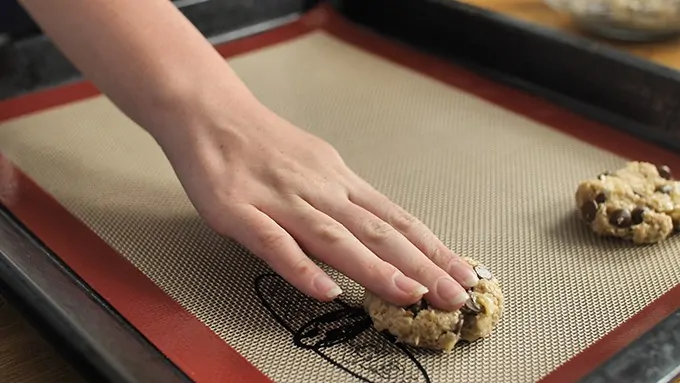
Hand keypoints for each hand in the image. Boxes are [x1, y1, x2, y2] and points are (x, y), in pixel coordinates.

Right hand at [157, 103, 478, 310]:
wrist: (209, 112)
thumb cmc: (261, 141)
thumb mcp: (315, 165)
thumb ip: (343, 202)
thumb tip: (377, 234)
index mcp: (339, 181)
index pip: (396, 219)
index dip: (432, 248)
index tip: (461, 271)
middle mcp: (320, 190)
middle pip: (377, 231)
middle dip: (421, 265)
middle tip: (452, 293)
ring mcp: (281, 201)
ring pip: (335, 238)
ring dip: (375, 268)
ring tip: (409, 294)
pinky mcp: (240, 211)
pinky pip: (274, 243)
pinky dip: (301, 268)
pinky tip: (325, 290)